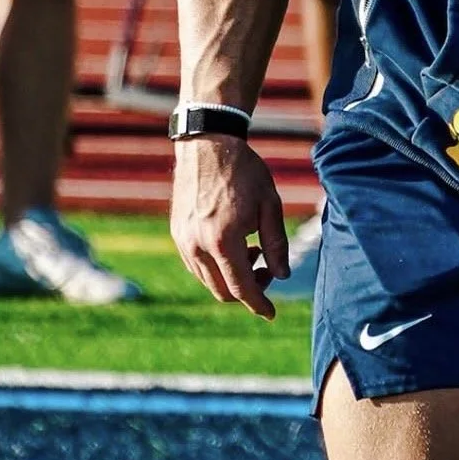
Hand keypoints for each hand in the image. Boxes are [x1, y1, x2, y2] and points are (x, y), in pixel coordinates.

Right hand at [170, 134, 290, 319]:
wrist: (208, 145)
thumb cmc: (245, 172)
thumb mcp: (270, 205)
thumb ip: (276, 244)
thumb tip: (281, 275)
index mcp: (224, 240)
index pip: (242, 288)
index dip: (259, 304)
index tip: (271, 314)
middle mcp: (197, 247)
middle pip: (222, 292)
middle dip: (248, 291)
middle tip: (267, 270)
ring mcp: (183, 242)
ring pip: (207, 281)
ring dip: (231, 278)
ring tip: (253, 251)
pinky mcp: (177, 234)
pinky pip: (196, 266)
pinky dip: (216, 268)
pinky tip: (234, 245)